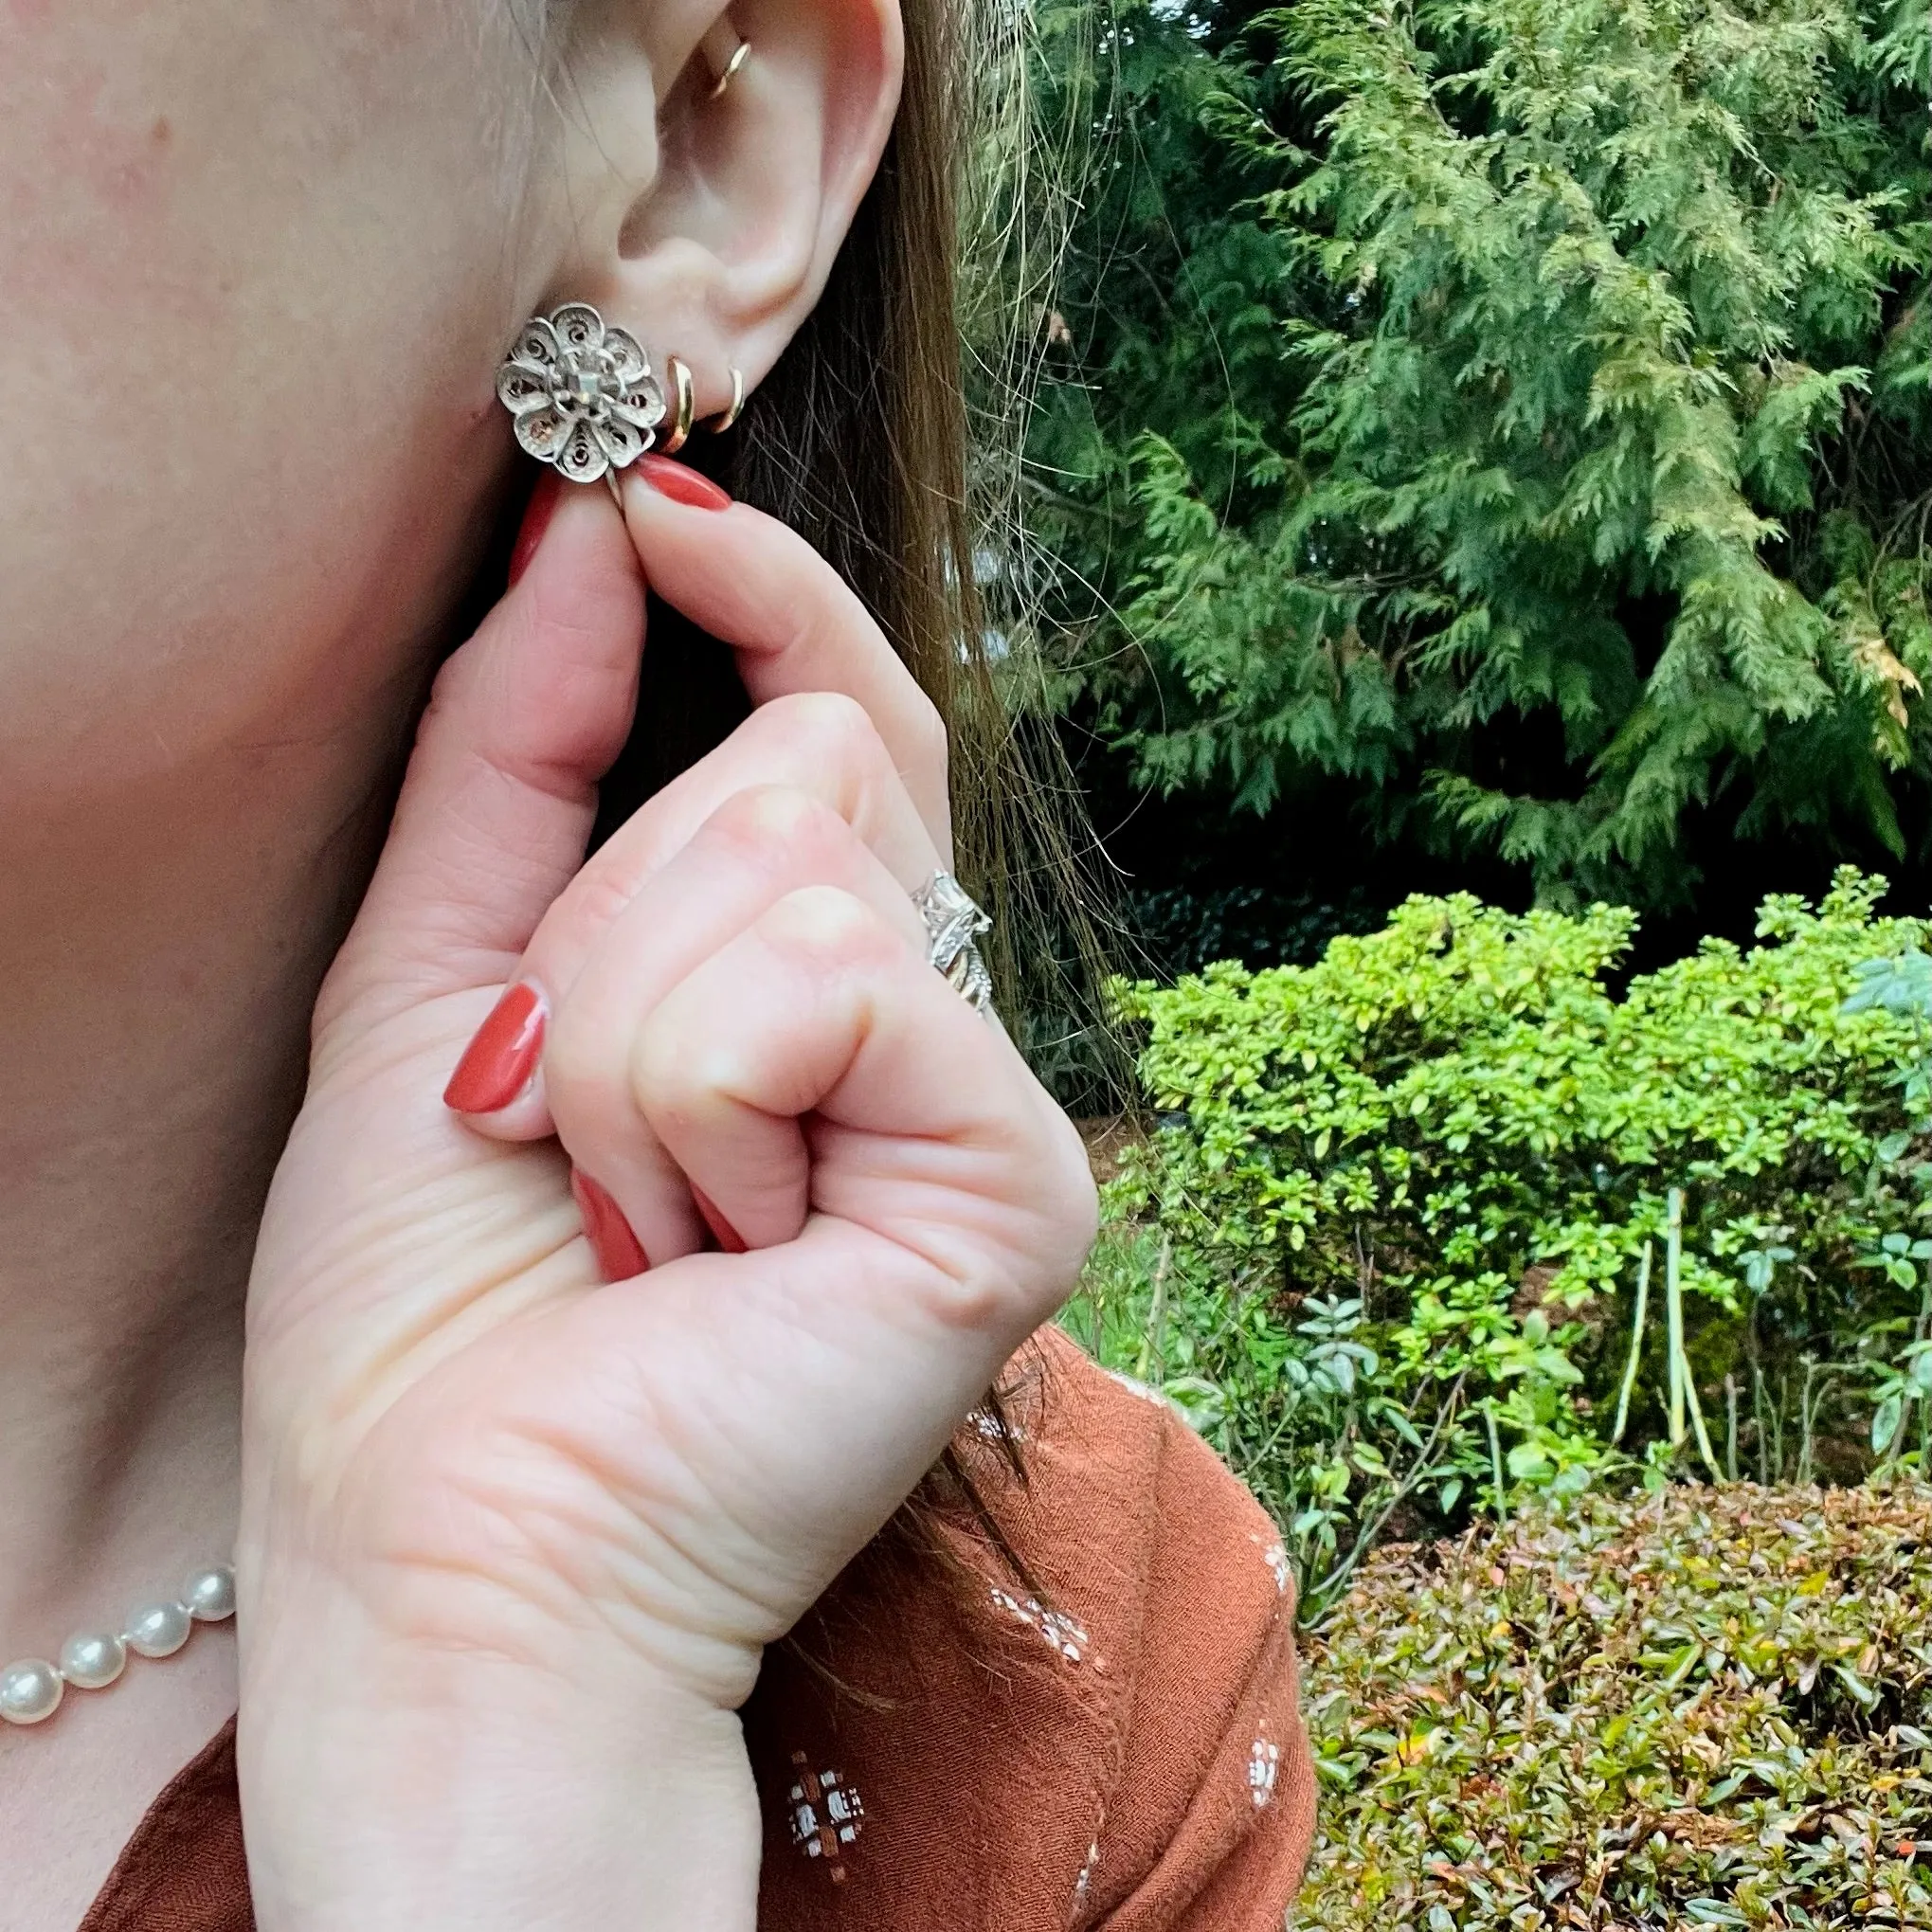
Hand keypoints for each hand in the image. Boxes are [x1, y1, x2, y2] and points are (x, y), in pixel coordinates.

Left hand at [235, 463, 1097, 1929]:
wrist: (468, 1554)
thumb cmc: (436, 1307)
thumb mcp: (431, 973)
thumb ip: (517, 748)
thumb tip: (594, 531)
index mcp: (802, 975)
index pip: (838, 714)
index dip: (765, 594)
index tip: (652, 499)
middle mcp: (921, 1018)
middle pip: (795, 759)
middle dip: (606, 920)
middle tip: (569, 1117)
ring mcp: (980, 1092)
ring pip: (789, 850)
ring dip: (623, 1025)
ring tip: (631, 1204)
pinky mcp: (1016, 1172)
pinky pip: (826, 975)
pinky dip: (692, 1093)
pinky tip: (712, 1242)